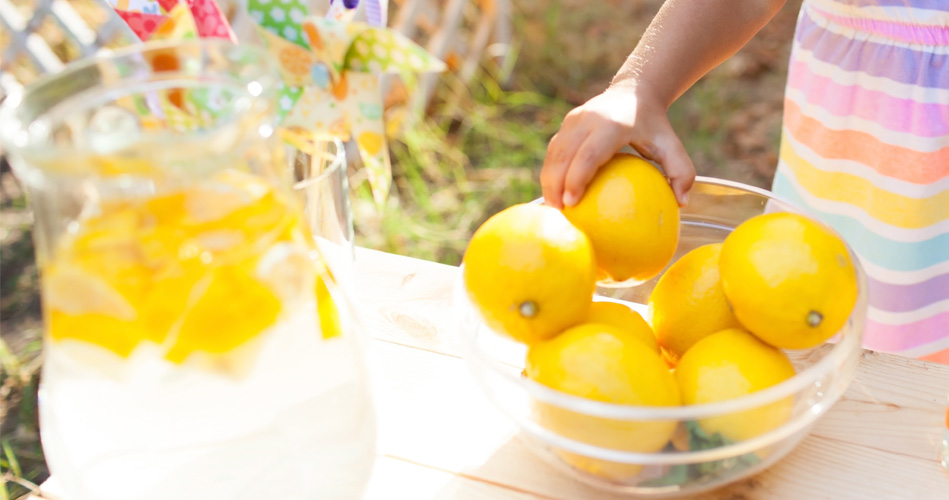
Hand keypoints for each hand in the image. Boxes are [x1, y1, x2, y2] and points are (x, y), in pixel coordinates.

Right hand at [540, 84, 694, 207]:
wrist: (635, 90)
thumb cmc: (654, 125)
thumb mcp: (671, 144)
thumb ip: (681, 171)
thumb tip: (681, 203)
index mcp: (612, 124)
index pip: (589, 153)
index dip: (576, 178)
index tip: (571, 203)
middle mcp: (588, 119)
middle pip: (563, 155)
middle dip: (555, 185)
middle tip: (558, 213)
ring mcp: (573, 119)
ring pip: (553, 154)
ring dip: (548, 182)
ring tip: (552, 208)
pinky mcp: (566, 123)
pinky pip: (554, 151)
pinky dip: (551, 173)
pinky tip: (555, 195)